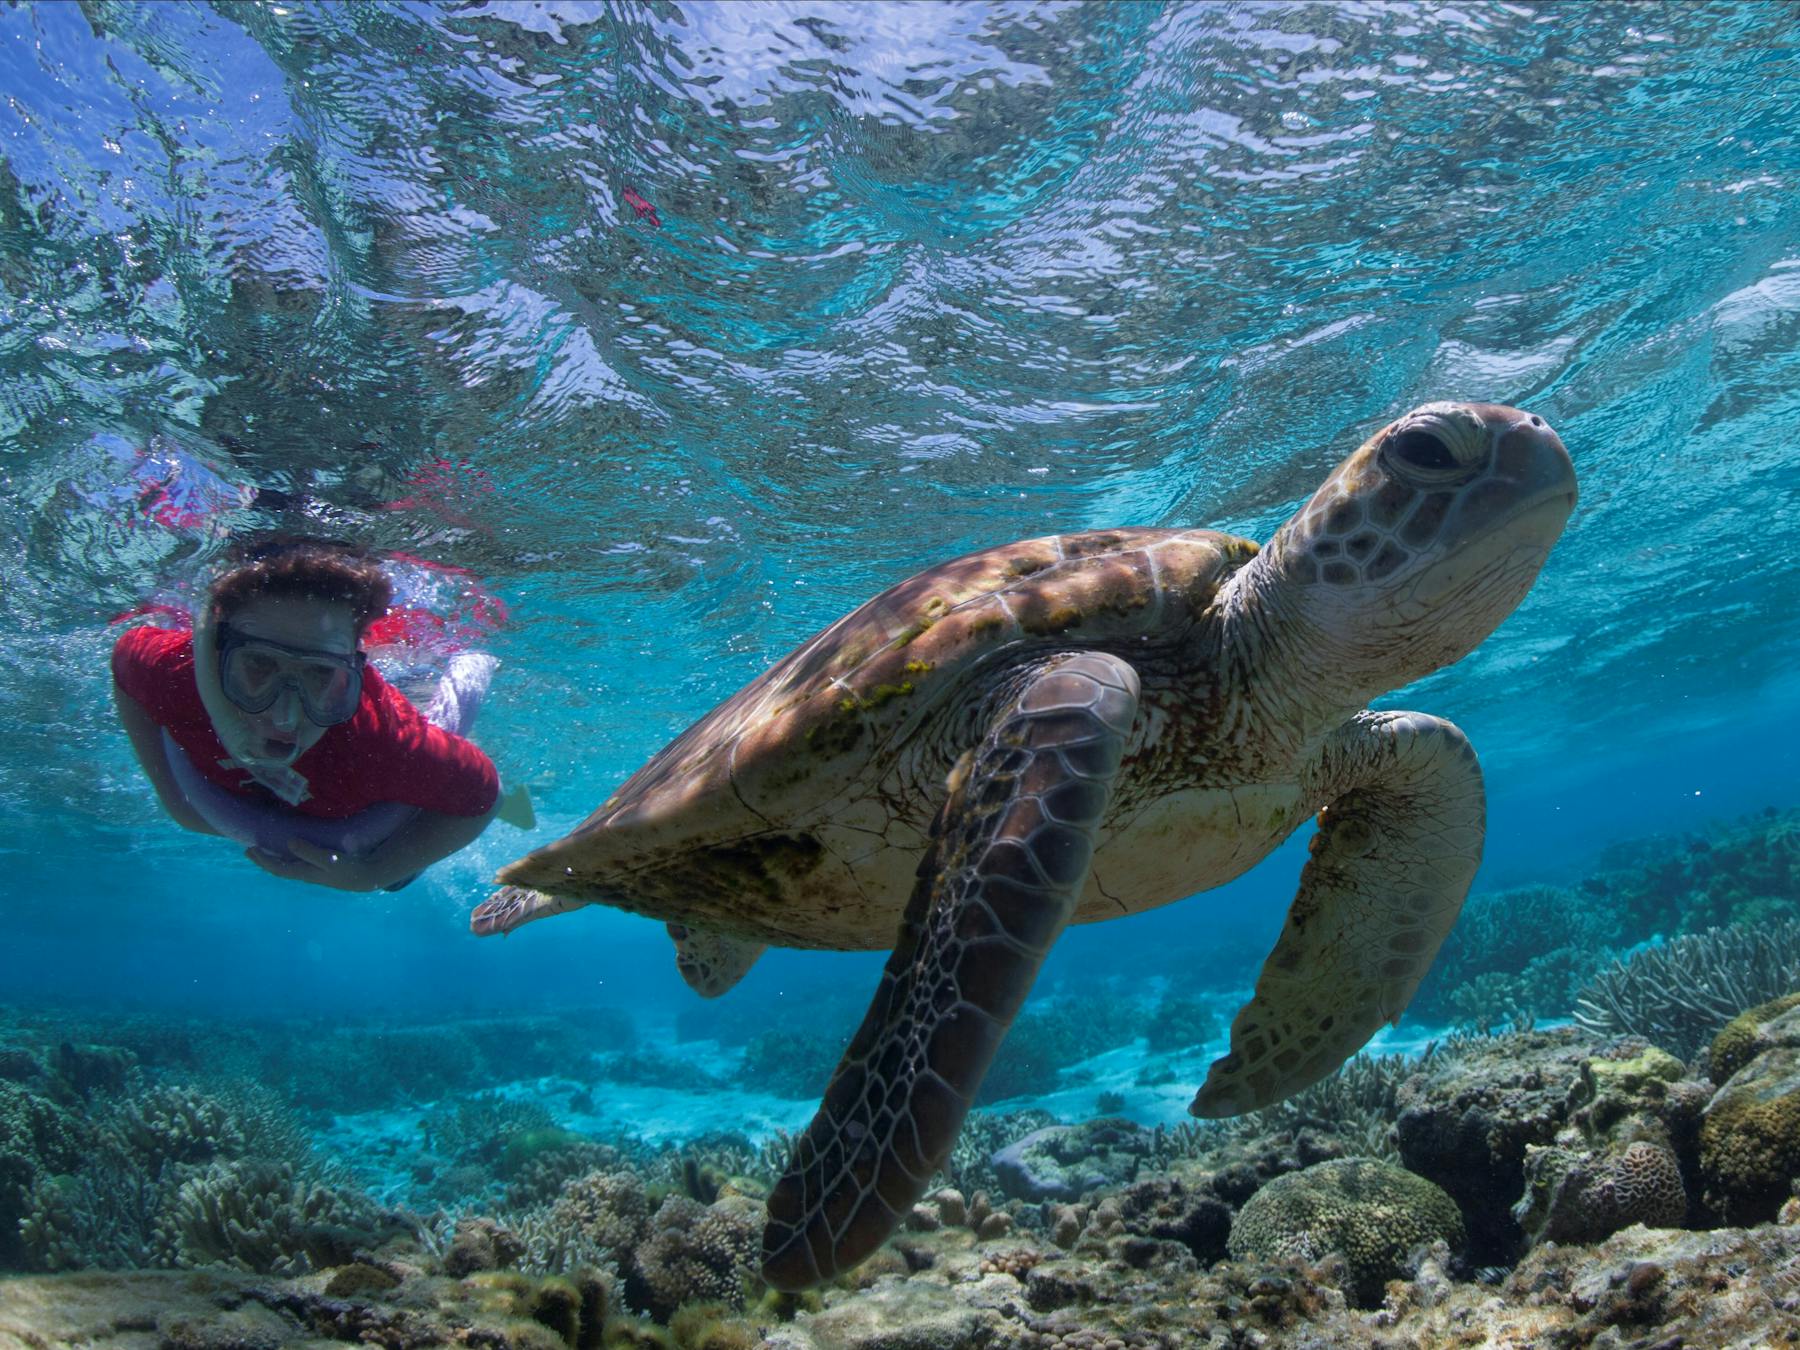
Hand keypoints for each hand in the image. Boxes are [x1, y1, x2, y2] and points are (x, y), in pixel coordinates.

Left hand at [244, 838, 390, 891]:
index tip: (250, 850)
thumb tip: (289, 843)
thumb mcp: (329, 859)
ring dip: (275, 858)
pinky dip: (289, 856)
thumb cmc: (349, 868)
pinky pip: (298, 862)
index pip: (277, 868)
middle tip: (251, 849)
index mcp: (305, 873)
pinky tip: (290, 850)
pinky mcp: (322, 867)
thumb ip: (309, 851)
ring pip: (288, 865)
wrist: (367, 877)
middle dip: (264, 859)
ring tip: (266, 849)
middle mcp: (306, 874)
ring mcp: (314, 872)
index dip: (262, 860)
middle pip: (279, 868)